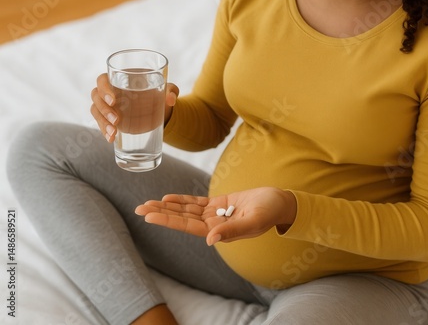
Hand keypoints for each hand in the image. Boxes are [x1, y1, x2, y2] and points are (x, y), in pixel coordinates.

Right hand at [90, 73, 178, 141]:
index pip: (103, 80)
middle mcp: (110, 91)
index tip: (114, 101)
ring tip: (113, 133)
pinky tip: (111, 139)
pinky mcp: (109, 118)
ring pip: (96, 111)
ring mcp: (108, 105)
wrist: (160, 110)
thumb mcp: (167, 90)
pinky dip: (104, 131)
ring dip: (102, 122)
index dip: (104, 89)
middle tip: (116, 120)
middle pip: (96, 96)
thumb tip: (171, 99)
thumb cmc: (159, 94)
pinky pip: (100, 123)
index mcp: (120, 79)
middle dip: (104, 109)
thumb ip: (171, 90)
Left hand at [135, 187, 296, 245]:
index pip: (188, 227)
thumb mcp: (253, 221)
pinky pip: (196, 203)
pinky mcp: (219, 203)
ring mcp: (215, 214)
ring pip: (186, 210)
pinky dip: (182, 200)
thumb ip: (232, 230)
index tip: (149, 216)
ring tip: (147, 203)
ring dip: (167, 206)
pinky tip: (168, 198)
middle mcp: (213, 224)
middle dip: (160, 213)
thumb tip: (209, 240)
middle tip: (138, 208)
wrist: (278, 202)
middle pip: (182, 219)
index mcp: (219, 231)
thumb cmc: (269, 212)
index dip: (168, 220)